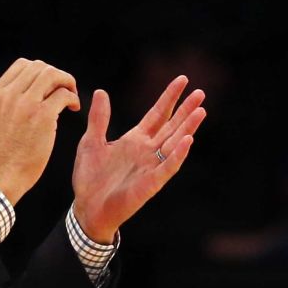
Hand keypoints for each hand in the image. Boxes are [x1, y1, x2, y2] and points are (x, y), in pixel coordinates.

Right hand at [0, 59, 80, 204]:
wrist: (1, 174)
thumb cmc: (3, 153)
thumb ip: (10, 101)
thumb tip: (33, 89)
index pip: (22, 65)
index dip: (41, 71)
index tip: (48, 86)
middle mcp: (9, 95)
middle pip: (40, 67)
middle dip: (57, 75)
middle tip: (64, 90)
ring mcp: (25, 104)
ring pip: (52, 75)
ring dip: (67, 82)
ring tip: (71, 96)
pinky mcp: (42, 116)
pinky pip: (64, 95)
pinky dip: (72, 98)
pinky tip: (73, 108)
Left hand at [72, 75, 206, 243]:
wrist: (87, 207)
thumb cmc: (90, 178)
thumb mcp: (90, 142)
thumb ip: (99, 119)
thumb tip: (101, 91)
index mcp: (134, 140)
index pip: (157, 114)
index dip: (169, 98)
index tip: (182, 80)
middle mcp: (147, 151)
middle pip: (171, 126)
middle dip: (185, 110)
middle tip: (201, 93)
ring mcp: (150, 167)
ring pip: (174, 144)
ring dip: (187, 128)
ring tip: (201, 111)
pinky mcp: (150, 183)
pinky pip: (167, 167)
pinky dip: (177, 155)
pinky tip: (187, 141)